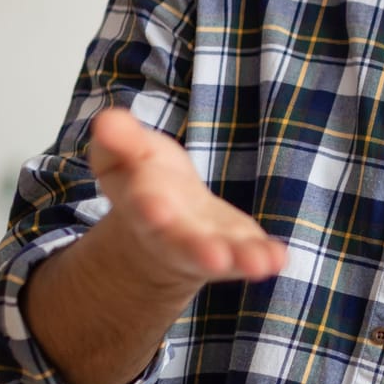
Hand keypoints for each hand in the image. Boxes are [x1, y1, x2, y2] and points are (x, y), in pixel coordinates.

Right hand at [87, 108, 286, 289]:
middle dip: (197, 249)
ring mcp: (208, 244)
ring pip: (220, 255)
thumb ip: (119, 139)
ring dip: (238, 260)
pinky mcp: (238, 246)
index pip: (143, 207)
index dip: (149, 207)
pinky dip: (265, 258)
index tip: (157, 209)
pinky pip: (252, 255)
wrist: (164, 217)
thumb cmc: (146, 180)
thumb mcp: (128, 153)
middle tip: (214, 257)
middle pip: (182, 244)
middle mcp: (173, 234)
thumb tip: (106, 119)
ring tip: (257, 264)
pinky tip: (278, 259)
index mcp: (142, 205)